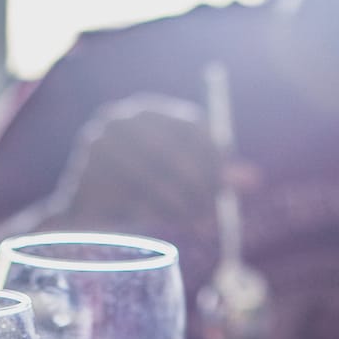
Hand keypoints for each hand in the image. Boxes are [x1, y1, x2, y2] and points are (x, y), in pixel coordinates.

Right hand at [56, 94, 227, 234]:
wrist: (83, 218)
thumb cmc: (137, 197)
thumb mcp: (179, 184)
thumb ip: (213, 178)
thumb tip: (255, 180)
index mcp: (148, 112)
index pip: (191, 126)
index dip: (214, 157)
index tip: (227, 187)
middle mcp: (122, 120)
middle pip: (172, 149)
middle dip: (199, 184)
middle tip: (215, 212)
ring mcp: (101, 145)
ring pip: (153, 176)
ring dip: (180, 204)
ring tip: (198, 225)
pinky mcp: (88, 175)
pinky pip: (130, 195)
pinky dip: (153, 213)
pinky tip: (166, 225)